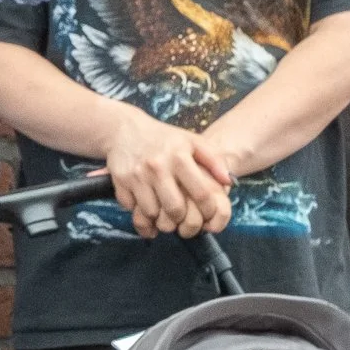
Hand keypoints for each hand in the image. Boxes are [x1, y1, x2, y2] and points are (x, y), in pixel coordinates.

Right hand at [103, 110, 231, 239]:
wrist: (124, 129)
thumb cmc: (164, 139)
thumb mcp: (191, 141)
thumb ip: (214, 160)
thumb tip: (229, 181)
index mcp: (179, 156)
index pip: (201, 193)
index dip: (208, 210)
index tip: (208, 215)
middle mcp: (158, 166)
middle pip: (175, 209)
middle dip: (181, 220)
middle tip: (182, 219)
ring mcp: (137, 175)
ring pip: (151, 213)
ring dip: (158, 219)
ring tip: (164, 216)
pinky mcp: (120, 181)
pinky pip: (132, 209)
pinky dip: (139, 213)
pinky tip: (145, 207)